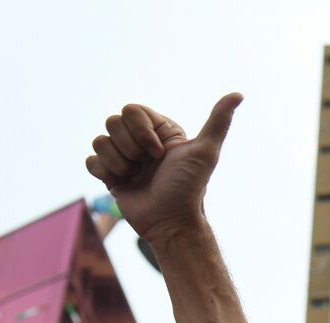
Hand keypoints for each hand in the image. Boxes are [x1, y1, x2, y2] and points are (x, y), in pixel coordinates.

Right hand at [85, 94, 240, 242]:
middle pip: (113, 123)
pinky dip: (104, 172)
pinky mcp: (110, 175)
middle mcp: (140, 140)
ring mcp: (123, 157)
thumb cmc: (189, 187)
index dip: (141, 132)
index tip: (160, 154)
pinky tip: (121, 183)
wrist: (170, 222)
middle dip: (130, 148)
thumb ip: (219, 121)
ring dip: (118, 163)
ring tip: (136, 177)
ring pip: (99, 141)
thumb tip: (238, 94)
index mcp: (158, 130)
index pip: (131, 110)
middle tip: (148, 167)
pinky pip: (91, 161)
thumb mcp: (206, 152)